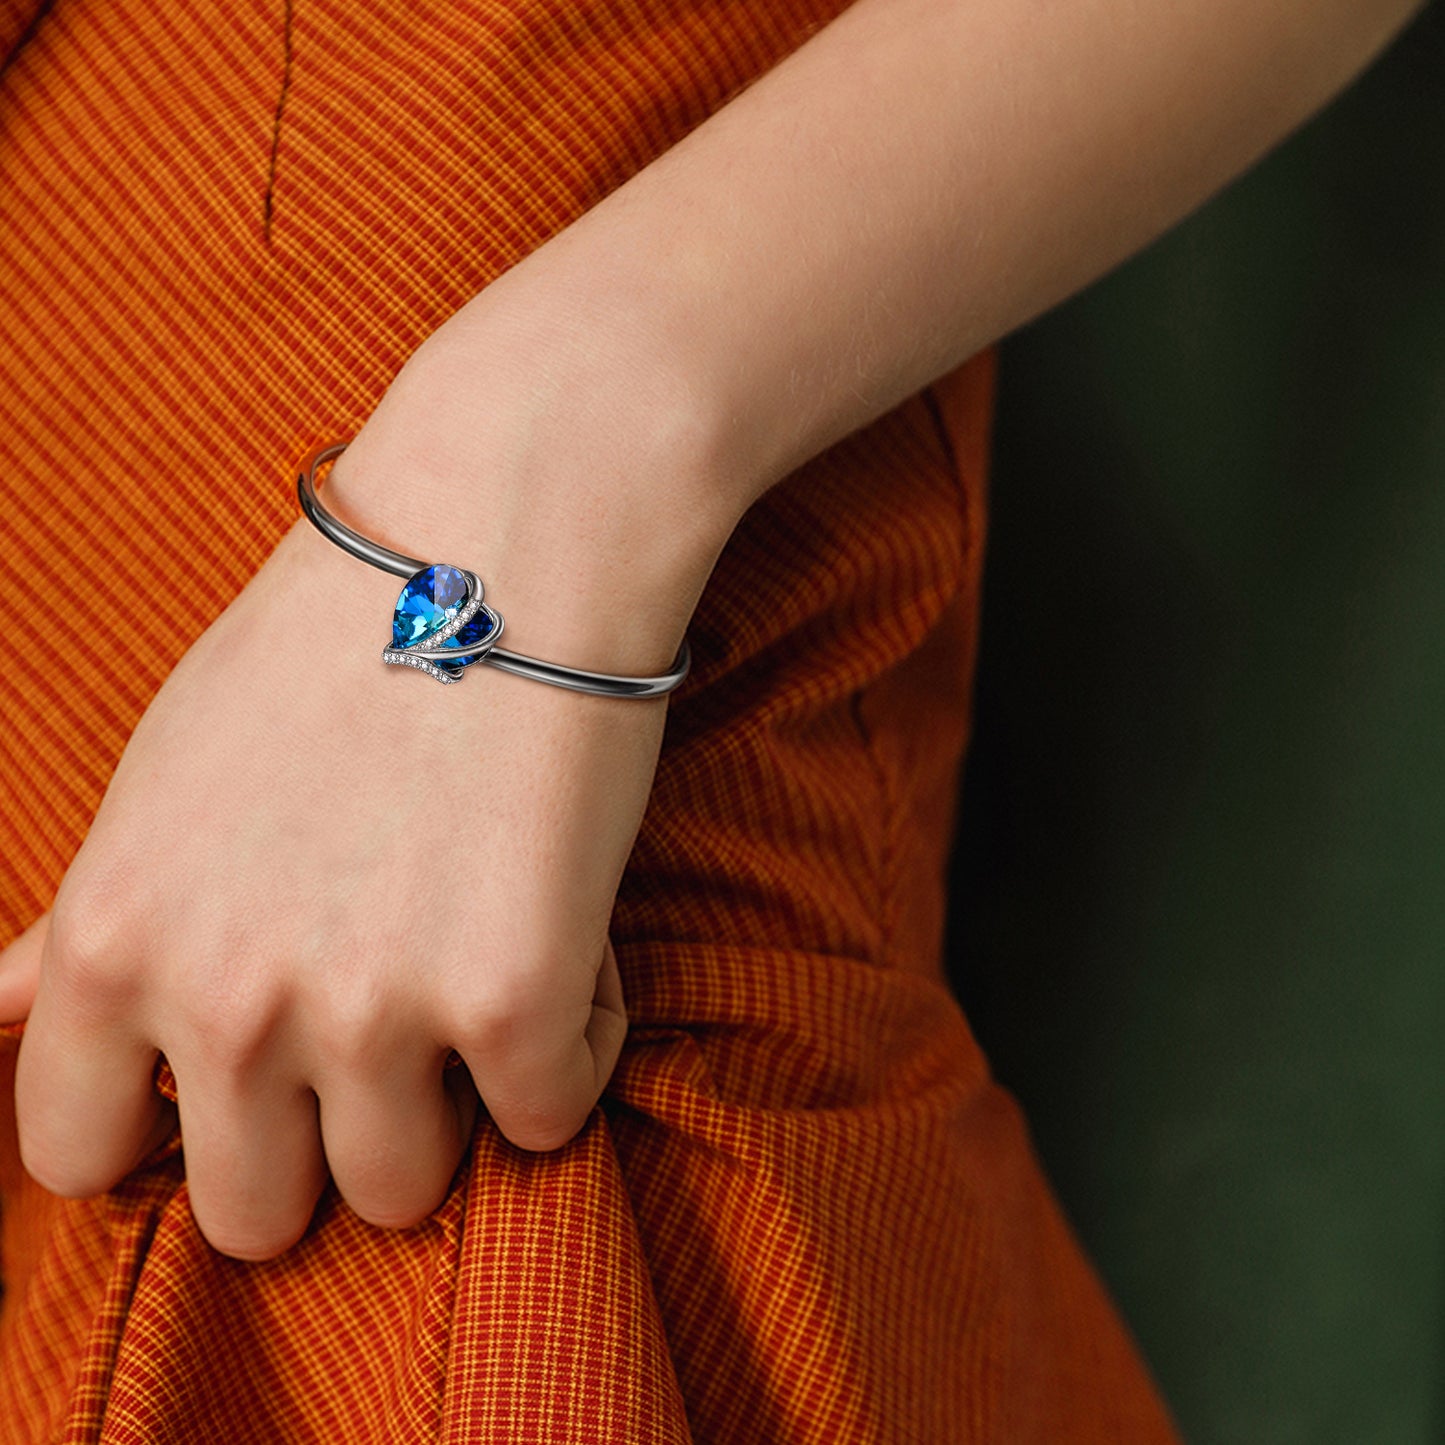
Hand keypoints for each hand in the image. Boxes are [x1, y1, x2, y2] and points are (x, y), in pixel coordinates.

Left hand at [1, 452, 685, 1259]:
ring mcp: (373, 1013)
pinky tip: (567, 951)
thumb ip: (87, 920)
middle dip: (318, 1143)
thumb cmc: (332, 645)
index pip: (80, 1160)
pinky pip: (551, 1120)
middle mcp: (226, 1004)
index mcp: (116, 946)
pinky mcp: (517, 1003)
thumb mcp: (167, 776)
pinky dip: (570, 1052)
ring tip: (474, 981)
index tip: (242, 1082)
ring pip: (400, 1192)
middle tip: (383, 1034)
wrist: (500, 544)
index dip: (168, 1133)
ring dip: (448, 1107)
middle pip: (253, 1217)